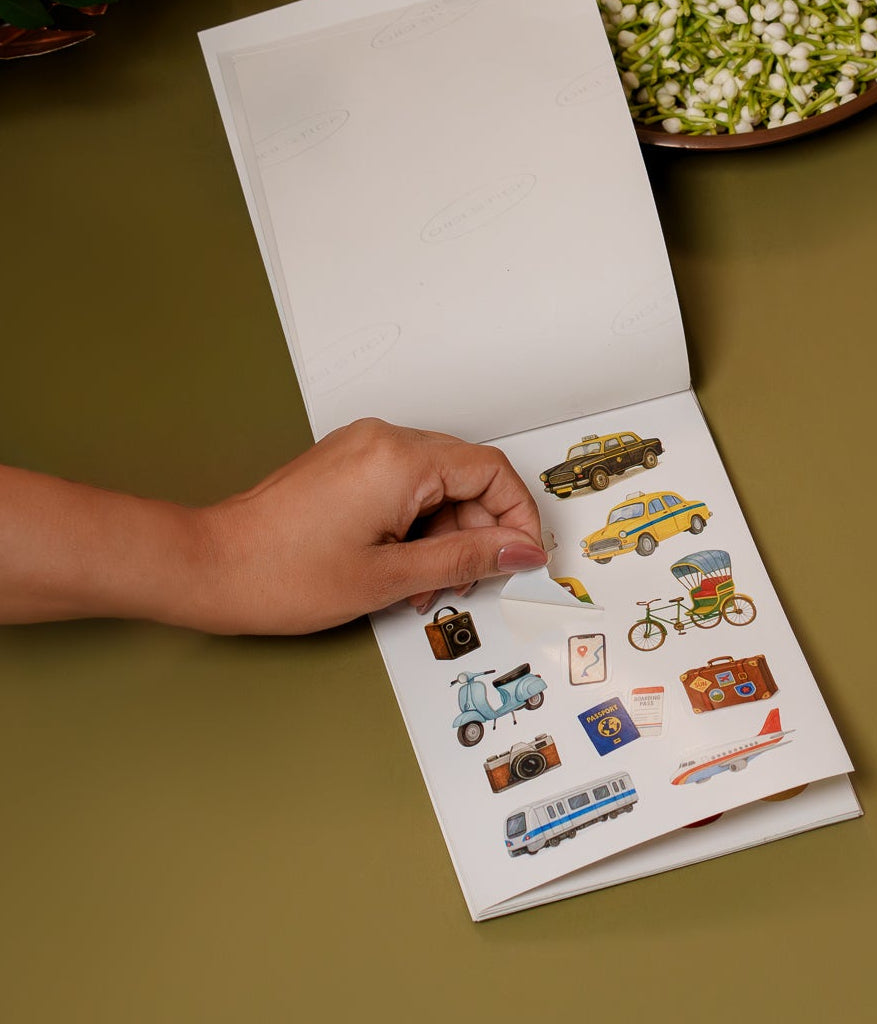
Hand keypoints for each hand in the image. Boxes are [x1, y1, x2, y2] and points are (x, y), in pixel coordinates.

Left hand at [194, 419, 546, 634]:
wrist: (208, 567)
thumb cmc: (280, 573)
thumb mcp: (388, 577)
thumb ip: (465, 559)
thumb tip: (521, 551)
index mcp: (399, 459)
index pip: (491, 471)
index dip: (517, 517)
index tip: (522, 557)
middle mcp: (383, 440)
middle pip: (466, 476)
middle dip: (477, 533)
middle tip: (464, 581)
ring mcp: (362, 448)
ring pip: (437, 484)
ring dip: (444, 535)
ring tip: (419, 584)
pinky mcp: (348, 463)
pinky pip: (405, 485)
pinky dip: (416, 525)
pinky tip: (399, 565)